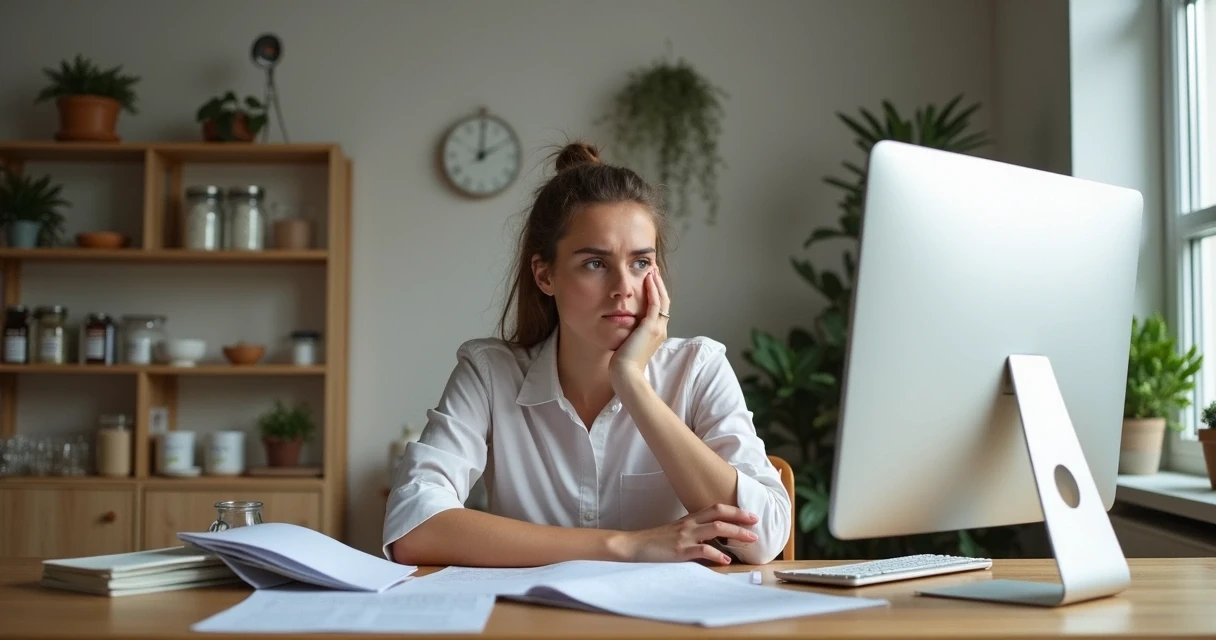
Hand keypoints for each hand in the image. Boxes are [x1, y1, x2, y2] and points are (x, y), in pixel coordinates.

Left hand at [609, 269, 670, 380]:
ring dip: (657, 283)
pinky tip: (648, 278)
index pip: (660, 309)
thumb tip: (620, 325)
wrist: (626, 375)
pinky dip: (653, 289)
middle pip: (665, 302)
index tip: (650, 281)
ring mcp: (657, 328)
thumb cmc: (623, 365)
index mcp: (656, 334)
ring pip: (662, 300)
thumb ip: (628, 334)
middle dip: (659, 285)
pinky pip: (655, 303)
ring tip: (651, 270)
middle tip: (653, 270)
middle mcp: (660, 330)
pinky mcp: (651, 327)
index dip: (656, 294)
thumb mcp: (627, 345)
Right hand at [611, 503, 757, 564]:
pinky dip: (716, 554)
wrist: (633, 546)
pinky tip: (726, 560)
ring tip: (750, 539)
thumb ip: (694, 534)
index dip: (734, 510)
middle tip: (756, 522)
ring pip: (715, 529)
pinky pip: (702, 550)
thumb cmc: (655, 542)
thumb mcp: (676, 533)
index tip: (750, 514)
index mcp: (689, 520)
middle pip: (719, 515)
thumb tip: (714, 542)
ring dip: (735, 533)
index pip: (715, 509)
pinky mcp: (679, 550)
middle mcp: (689, 524)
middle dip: (740, 518)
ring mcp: (684, 536)